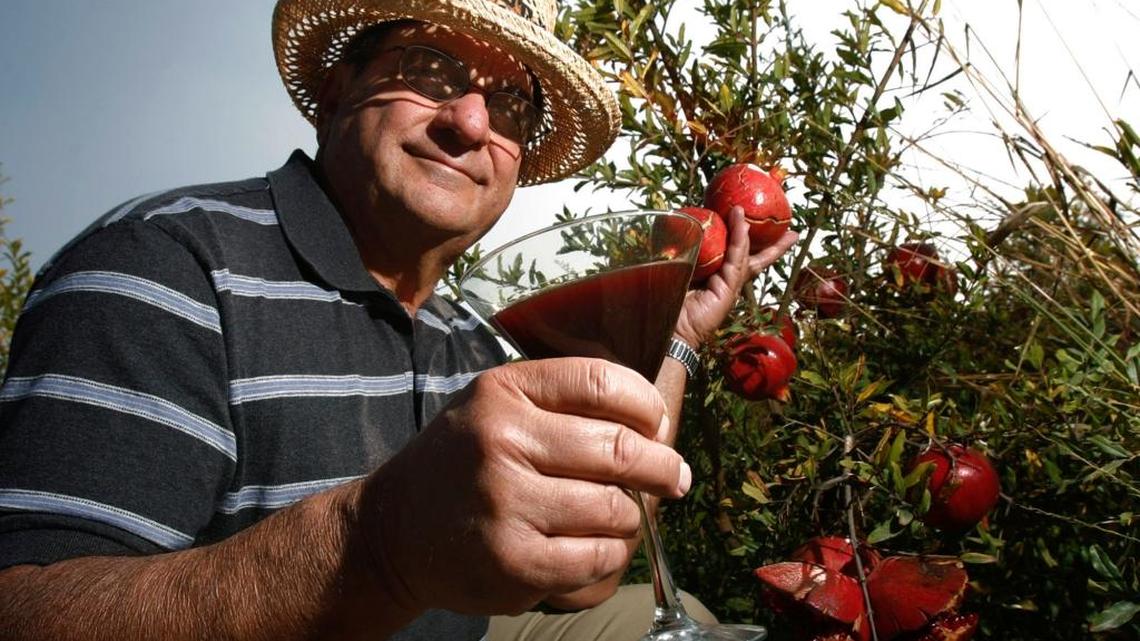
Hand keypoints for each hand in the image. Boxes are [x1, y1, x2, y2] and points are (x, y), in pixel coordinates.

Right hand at [356, 358, 689, 615]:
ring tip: (616, 516)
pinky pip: (598, 556)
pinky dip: (610, 554)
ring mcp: (506, 502)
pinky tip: (595, 547)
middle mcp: (501, 440)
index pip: (602, 381)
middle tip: (674, 479)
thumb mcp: (496, 406)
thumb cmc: (463, 463)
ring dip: (630, 517)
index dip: (647, 406)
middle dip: (662, 467)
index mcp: (503, 391)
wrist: (393, 531)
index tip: (658, 426)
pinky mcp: (513, 561)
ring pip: (615, 508)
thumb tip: (657, 420)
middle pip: (621, 448)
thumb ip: (564, 400)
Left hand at [673, 206, 797, 347]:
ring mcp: (730, 285)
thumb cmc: (669, 303)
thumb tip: (676, 226)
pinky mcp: (728, 289)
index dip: (743, 237)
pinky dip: (740, 241)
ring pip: (745, 255)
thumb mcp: (680, 272)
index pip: (736, 254)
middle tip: (791, 230)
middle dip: (774, 244)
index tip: (747, 219)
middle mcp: (727, 281)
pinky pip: (736, 260)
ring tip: (745, 210)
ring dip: (746, 230)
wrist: (669, 330)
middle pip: (753, 257)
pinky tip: (742, 225)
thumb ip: (686, 253)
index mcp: (717, 277)